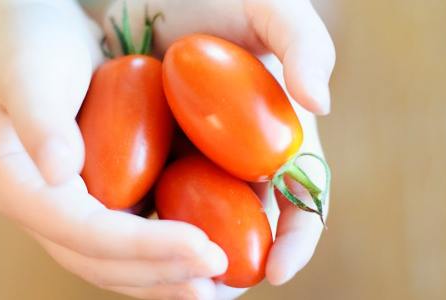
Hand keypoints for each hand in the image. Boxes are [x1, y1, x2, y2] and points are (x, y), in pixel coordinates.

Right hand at [0, 1, 227, 298]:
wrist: (33, 35)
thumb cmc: (29, 46)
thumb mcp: (29, 73)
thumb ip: (40, 120)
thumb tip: (61, 171)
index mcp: (19, 187)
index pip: (85, 233)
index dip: (143, 247)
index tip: (201, 247)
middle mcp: (44, 210)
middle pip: (102, 262)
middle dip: (162, 273)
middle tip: (217, 275)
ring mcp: (69, 210)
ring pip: (117, 263)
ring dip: (166, 277)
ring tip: (217, 284)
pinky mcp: (96, 199)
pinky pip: (130, 239)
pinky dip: (165, 254)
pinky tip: (201, 254)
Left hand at [98, 0, 334, 297]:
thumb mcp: (264, 7)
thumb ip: (304, 41)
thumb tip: (319, 103)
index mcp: (278, 139)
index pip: (303, 200)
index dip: (298, 239)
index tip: (277, 268)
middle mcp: (240, 164)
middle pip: (250, 231)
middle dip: (234, 268)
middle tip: (211, 291)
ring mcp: (195, 169)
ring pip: (197, 232)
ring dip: (185, 264)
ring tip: (169, 280)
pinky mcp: (149, 168)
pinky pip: (148, 213)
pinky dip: (142, 234)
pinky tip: (125, 244)